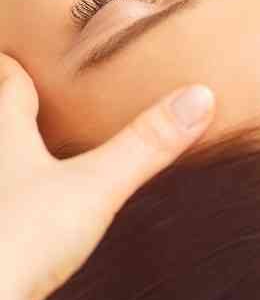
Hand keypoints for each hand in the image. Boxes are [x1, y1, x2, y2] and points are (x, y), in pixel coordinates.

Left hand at [0, 54, 214, 299]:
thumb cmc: (22, 239)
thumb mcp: (96, 186)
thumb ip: (146, 144)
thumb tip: (200, 96)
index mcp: (7, 138)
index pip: (9, 87)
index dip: (16, 69)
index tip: (20, 58)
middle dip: (11, 112)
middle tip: (29, 101)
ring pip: (3, 165)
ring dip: (17, 161)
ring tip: (33, 162)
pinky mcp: (0, 241)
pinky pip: (9, 213)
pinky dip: (17, 206)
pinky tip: (30, 219)